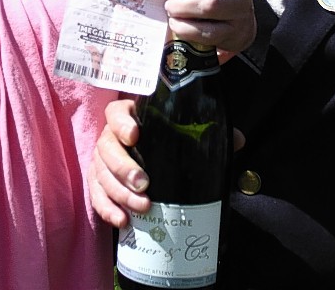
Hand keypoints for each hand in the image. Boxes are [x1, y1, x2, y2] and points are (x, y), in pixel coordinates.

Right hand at [89, 96, 248, 228]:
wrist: (149, 154)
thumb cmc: (167, 139)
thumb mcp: (185, 131)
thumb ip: (209, 133)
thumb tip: (238, 140)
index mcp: (128, 116)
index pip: (116, 112)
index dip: (122, 123)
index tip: (135, 134)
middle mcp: (111, 137)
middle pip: (107, 148)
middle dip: (124, 168)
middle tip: (145, 184)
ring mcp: (102, 161)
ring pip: (101, 174)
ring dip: (119, 193)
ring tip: (142, 208)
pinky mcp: (99, 183)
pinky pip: (96, 196)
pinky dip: (107, 209)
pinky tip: (122, 221)